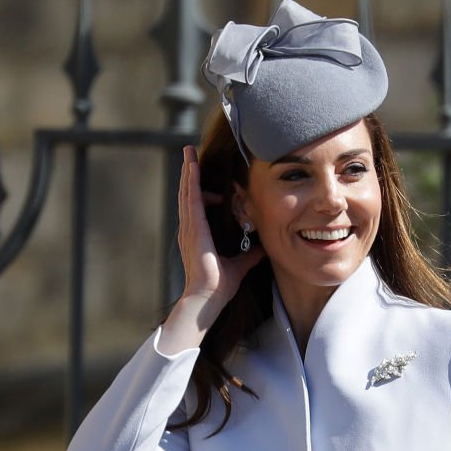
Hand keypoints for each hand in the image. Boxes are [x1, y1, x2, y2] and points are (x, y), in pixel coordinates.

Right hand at [160, 146, 264, 353]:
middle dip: (190, 173)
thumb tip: (263, 245)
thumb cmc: (220, 286)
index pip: (198, 204)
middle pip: (189, 194)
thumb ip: (250, 253)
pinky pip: (191, 201)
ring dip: (189, 172)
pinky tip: (193, 168)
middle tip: (189, 152)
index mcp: (199, 235)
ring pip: (187, 193)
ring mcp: (189, 228)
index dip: (200, 188)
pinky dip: (191, 183)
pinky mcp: (193, 230)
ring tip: (189, 153)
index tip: (204, 174)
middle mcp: (190, 229)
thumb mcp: (241, 264)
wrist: (208, 298)